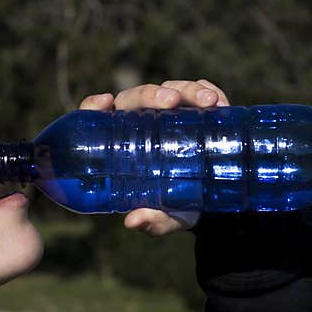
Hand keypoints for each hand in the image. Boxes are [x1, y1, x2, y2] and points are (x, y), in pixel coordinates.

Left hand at [78, 79, 229, 236]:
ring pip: (170, 90)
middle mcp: (142, 122)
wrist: (211, 204)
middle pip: (136, 98)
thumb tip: (132, 222)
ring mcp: (170, 113)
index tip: (105, 102)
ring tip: (209, 101)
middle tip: (171, 102)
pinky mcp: (196, 109)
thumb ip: (151, 220)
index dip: (94, 106)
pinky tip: (217, 100)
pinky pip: (198, 90)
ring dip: (187, 90)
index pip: (99, 118)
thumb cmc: (175, 208)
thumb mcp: (165, 217)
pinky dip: (206, 90)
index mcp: (121, 145)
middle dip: (152, 94)